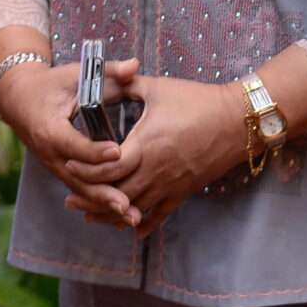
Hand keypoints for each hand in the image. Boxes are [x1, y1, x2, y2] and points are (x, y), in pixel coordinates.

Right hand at [0, 60, 138, 228]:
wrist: (19, 99)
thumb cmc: (52, 85)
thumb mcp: (76, 73)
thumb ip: (108, 71)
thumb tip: (134, 66)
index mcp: (50, 128)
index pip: (74, 143)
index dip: (95, 150)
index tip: (118, 152)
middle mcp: (50, 152)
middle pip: (78, 177)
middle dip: (103, 192)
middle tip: (127, 203)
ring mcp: (54, 165)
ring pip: (80, 190)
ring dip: (104, 205)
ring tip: (131, 216)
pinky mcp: (60, 171)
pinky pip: (80, 191)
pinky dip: (99, 203)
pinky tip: (121, 214)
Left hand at [76, 60, 250, 236]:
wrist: (237, 121)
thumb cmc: (197, 101)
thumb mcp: (158, 88)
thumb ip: (127, 84)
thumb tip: (105, 76)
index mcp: (146, 144)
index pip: (108, 167)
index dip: (86, 170)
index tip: (68, 166)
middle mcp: (156, 170)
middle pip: (117, 194)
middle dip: (91, 198)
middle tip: (69, 200)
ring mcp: (171, 184)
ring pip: (135, 209)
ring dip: (111, 215)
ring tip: (89, 216)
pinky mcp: (185, 192)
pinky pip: (161, 214)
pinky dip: (144, 223)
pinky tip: (131, 229)